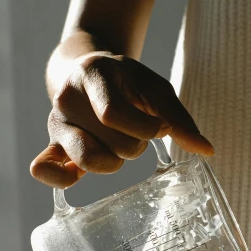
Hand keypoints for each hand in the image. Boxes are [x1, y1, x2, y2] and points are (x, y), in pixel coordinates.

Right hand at [31, 50, 213, 187]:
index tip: (159, 127)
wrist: (89, 71)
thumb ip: (179, 119)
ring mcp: (56, 123)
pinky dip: (60, 179)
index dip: (145, 128)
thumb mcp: (155, 90)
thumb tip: (207, 151)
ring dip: (113, 161)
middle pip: (110, 142)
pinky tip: (79, 176)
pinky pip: (43, 169)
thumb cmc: (128, 83)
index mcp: (93, 74)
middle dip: (135, 145)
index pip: (113, 114)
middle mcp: (66, 98)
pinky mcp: (51, 145)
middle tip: (135, 131)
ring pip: (87, 159)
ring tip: (116, 145)